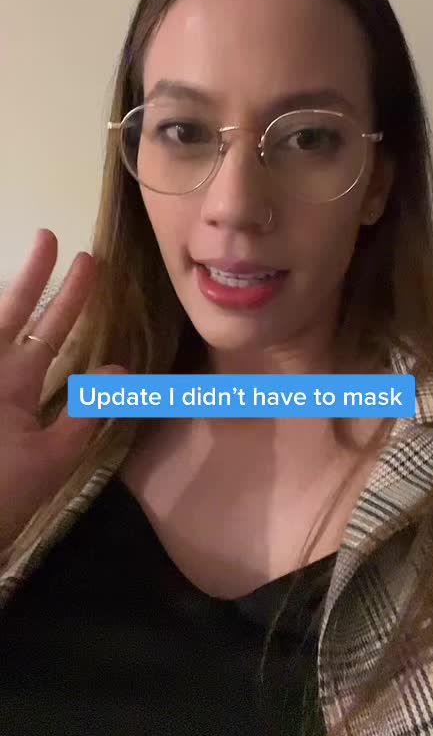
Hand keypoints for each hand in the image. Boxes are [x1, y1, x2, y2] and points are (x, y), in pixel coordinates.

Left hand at [0, 229, 125, 552]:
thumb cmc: (2, 493)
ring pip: (3, 335)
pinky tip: (16, 336)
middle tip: (55, 241)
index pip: (47, 325)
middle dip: (40, 280)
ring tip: (34, 272)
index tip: (85, 258)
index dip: (67, 291)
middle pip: (17, 315)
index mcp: (14, 381)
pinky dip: (10, 339)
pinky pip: (4, 360)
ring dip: (20, 304)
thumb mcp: (51, 460)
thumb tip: (118, 369)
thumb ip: (84, 413)